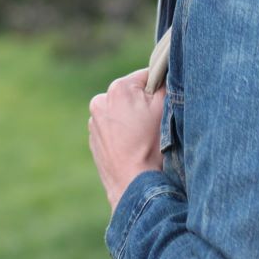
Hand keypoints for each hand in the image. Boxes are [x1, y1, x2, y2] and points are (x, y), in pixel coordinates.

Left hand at [88, 68, 165, 211]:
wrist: (133, 184)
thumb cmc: (152, 145)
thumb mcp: (165, 107)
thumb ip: (164, 83)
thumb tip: (164, 73)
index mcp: (118, 88)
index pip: (147, 75)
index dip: (160, 88)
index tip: (165, 105)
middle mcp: (100, 100)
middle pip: (131, 94)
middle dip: (144, 104)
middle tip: (154, 124)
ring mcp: (94, 121)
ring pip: (121, 111)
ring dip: (131, 118)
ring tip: (142, 138)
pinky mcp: (93, 138)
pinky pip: (112, 128)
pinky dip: (122, 132)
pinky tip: (132, 146)